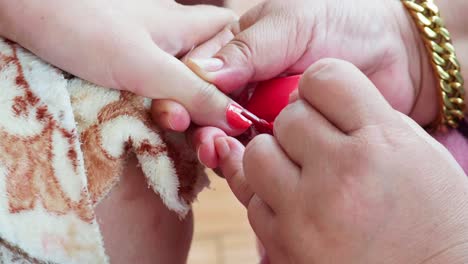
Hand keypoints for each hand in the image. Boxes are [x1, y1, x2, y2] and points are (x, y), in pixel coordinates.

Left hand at [0, 0, 245, 132]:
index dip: (238, 68)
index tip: (227, 102)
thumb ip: (195, 93)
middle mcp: (170, 33)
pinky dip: (153, 104)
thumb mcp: (147, 67)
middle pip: (207, 69)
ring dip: (174, 107)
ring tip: (158, 116)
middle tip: (181, 118)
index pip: (232, 36)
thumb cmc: (85, 26)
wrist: (24, 11)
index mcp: (185, 24)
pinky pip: (153, 87)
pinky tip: (144, 113)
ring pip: (177, 82)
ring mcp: (145, 47)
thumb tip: (239, 120)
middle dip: (201, 101)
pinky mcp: (124, 62)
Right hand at [154, 0, 440, 132]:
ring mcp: (263, 112)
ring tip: (217, 151)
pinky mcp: (286, 139)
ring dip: (217, 146)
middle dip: (197, 125)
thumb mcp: (293, 20)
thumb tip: (204, 73)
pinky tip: (240, 163)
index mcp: (238, 49)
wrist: (397, 52)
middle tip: (203, 138)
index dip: (183, 92)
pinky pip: (258, 153)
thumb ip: (250, 47)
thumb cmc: (346, 20)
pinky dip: (245, 160)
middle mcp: (245, 83)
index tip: (179, 110)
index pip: (197, 72)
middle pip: (204, 108)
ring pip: (226, 134)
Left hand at [215, 59, 467, 262]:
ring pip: (257, 153)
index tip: (325, 102)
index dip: (320, 86)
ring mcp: (307, 213)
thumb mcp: (414, 150)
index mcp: (381, 141)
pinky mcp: (284, 245)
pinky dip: (268, 195)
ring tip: (302, 173)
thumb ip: (360, 116)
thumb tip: (300, 98)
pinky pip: (251, 199)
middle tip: (320, 146)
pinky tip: (294, 201)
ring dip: (275, 157)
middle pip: (288, 117)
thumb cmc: (430, 213)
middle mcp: (341, 174)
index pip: (323, 77)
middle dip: (301, 125)